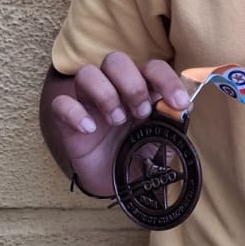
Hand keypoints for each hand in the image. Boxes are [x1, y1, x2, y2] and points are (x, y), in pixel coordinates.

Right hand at [44, 53, 190, 195]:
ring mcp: (88, 102)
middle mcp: (114, 88)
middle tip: (140, 113)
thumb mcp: (163, 141)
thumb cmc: (140, 155)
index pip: (152, 67)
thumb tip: (183, 108)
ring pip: (87, 73)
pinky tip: (89, 130)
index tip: (179, 103)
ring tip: (116, 121)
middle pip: (116, 60)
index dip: (166, 79)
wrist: (117, 185)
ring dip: (105, 94)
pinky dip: (74, 113)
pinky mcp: (67, 120)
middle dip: (131, 84)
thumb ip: (173, 124)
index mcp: (141, 88)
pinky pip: (60, 103)